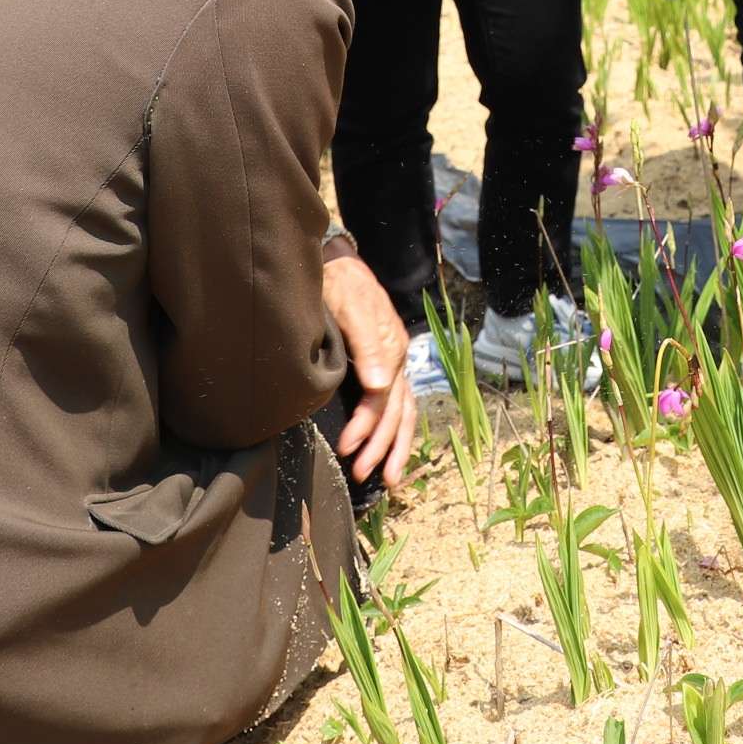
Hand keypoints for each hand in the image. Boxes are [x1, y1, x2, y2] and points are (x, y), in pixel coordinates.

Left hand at [322, 253, 416, 488]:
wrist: (338, 264)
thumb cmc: (342, 285)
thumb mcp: (352, 307)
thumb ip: (367, 345)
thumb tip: (378, 386)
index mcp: (392, 350)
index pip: (382, 399)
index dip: (366, 426)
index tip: (346, 447)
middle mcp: (397, 361)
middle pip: (397, 412)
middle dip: (382, 447)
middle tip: (362, 474)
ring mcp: (394, 364)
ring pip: (404, 413)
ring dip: (395, 447)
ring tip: (389, 479)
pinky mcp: (385, 365)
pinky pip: (399, 405)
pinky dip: (397, 430)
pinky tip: (390, 449)